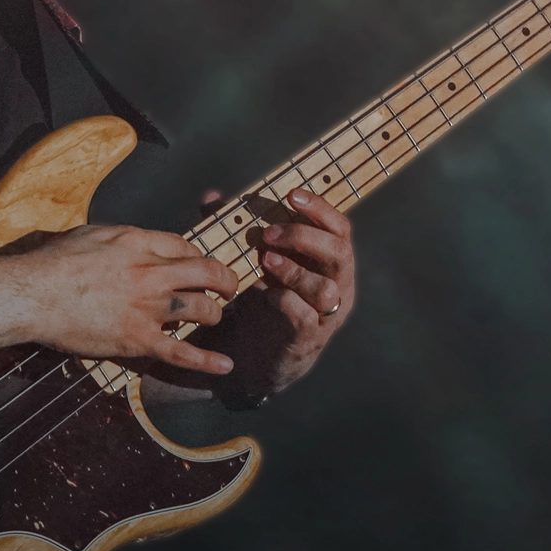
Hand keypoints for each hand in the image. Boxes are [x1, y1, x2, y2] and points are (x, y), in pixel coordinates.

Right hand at [21, 225, 237, 376]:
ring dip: (213, 314)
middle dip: (224, 281)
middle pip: (207, 273)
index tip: (197, 266)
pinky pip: (181, 352)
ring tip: (213, 317)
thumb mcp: (93, 234)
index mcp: (139, 243)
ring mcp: (148, 308)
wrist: (34, 295)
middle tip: (228, 288)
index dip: (198, 258)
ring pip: (202, 310)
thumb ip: (122, 238)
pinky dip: (206, 361)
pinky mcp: (138, 339)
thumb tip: (136, 244)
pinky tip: (225, 365)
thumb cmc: (54, 263)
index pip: (186, 248)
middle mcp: (152, 273)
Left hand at [249, 189, 356, 391]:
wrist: (255, 355)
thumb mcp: (252, 261)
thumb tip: (211, 197)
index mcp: (330, 262)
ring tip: (265, 262)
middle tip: (268, 235)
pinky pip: (306, 318)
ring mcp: (326, 315)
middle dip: (304, 238)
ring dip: (294, 271)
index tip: (291, 195)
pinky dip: (286, 302)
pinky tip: (265, 295)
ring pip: (326, 289)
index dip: (320, 209)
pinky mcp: (308, 338)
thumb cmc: (260, 299)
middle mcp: (337, 286)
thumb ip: (234, 229)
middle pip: (340, 254)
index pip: (339, 228)